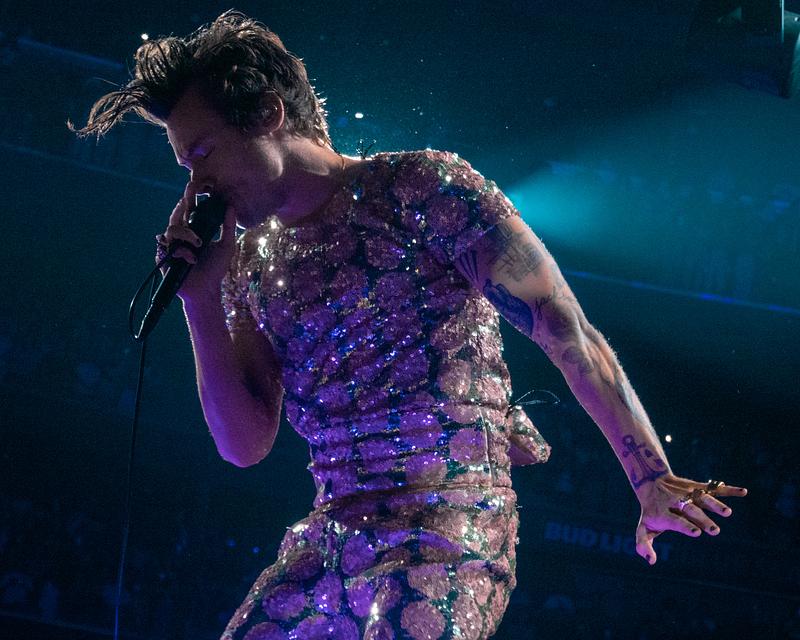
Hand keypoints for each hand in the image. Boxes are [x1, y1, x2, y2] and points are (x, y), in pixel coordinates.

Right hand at [155, 183, 236, 303]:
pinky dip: (180, 251)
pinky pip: (167, 247)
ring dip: (185, 233)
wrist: (207, 290)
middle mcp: (180, 237)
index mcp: (193, 231)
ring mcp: (171, 246)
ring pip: (170, 229)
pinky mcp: (164, 258)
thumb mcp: (226, 246)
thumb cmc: (216, 269)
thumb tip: (231, 206)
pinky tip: (191, 258)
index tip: (195, 189)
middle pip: (175, 216)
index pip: (187, 211)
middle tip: (189, 200)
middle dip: (182, 208)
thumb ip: (228, 227)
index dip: (188, 199)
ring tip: (198, 243)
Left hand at [634, 473, 747, 564]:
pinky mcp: (698, 487)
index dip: (684, 525)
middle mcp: (677, 502)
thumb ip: (643, 544)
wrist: (651, 482)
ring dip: (715, 504)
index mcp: (664, 512)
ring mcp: (689, 494)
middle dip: (702, 519)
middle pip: (690, 510)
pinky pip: (714, 488)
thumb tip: (651, 561)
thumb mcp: (645, 527)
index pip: (674, 520)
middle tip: (714, 530)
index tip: (696, 532)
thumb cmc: (652, 511)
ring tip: (727, 513)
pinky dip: (729, 490)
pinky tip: (743, 492)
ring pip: (702, 498)